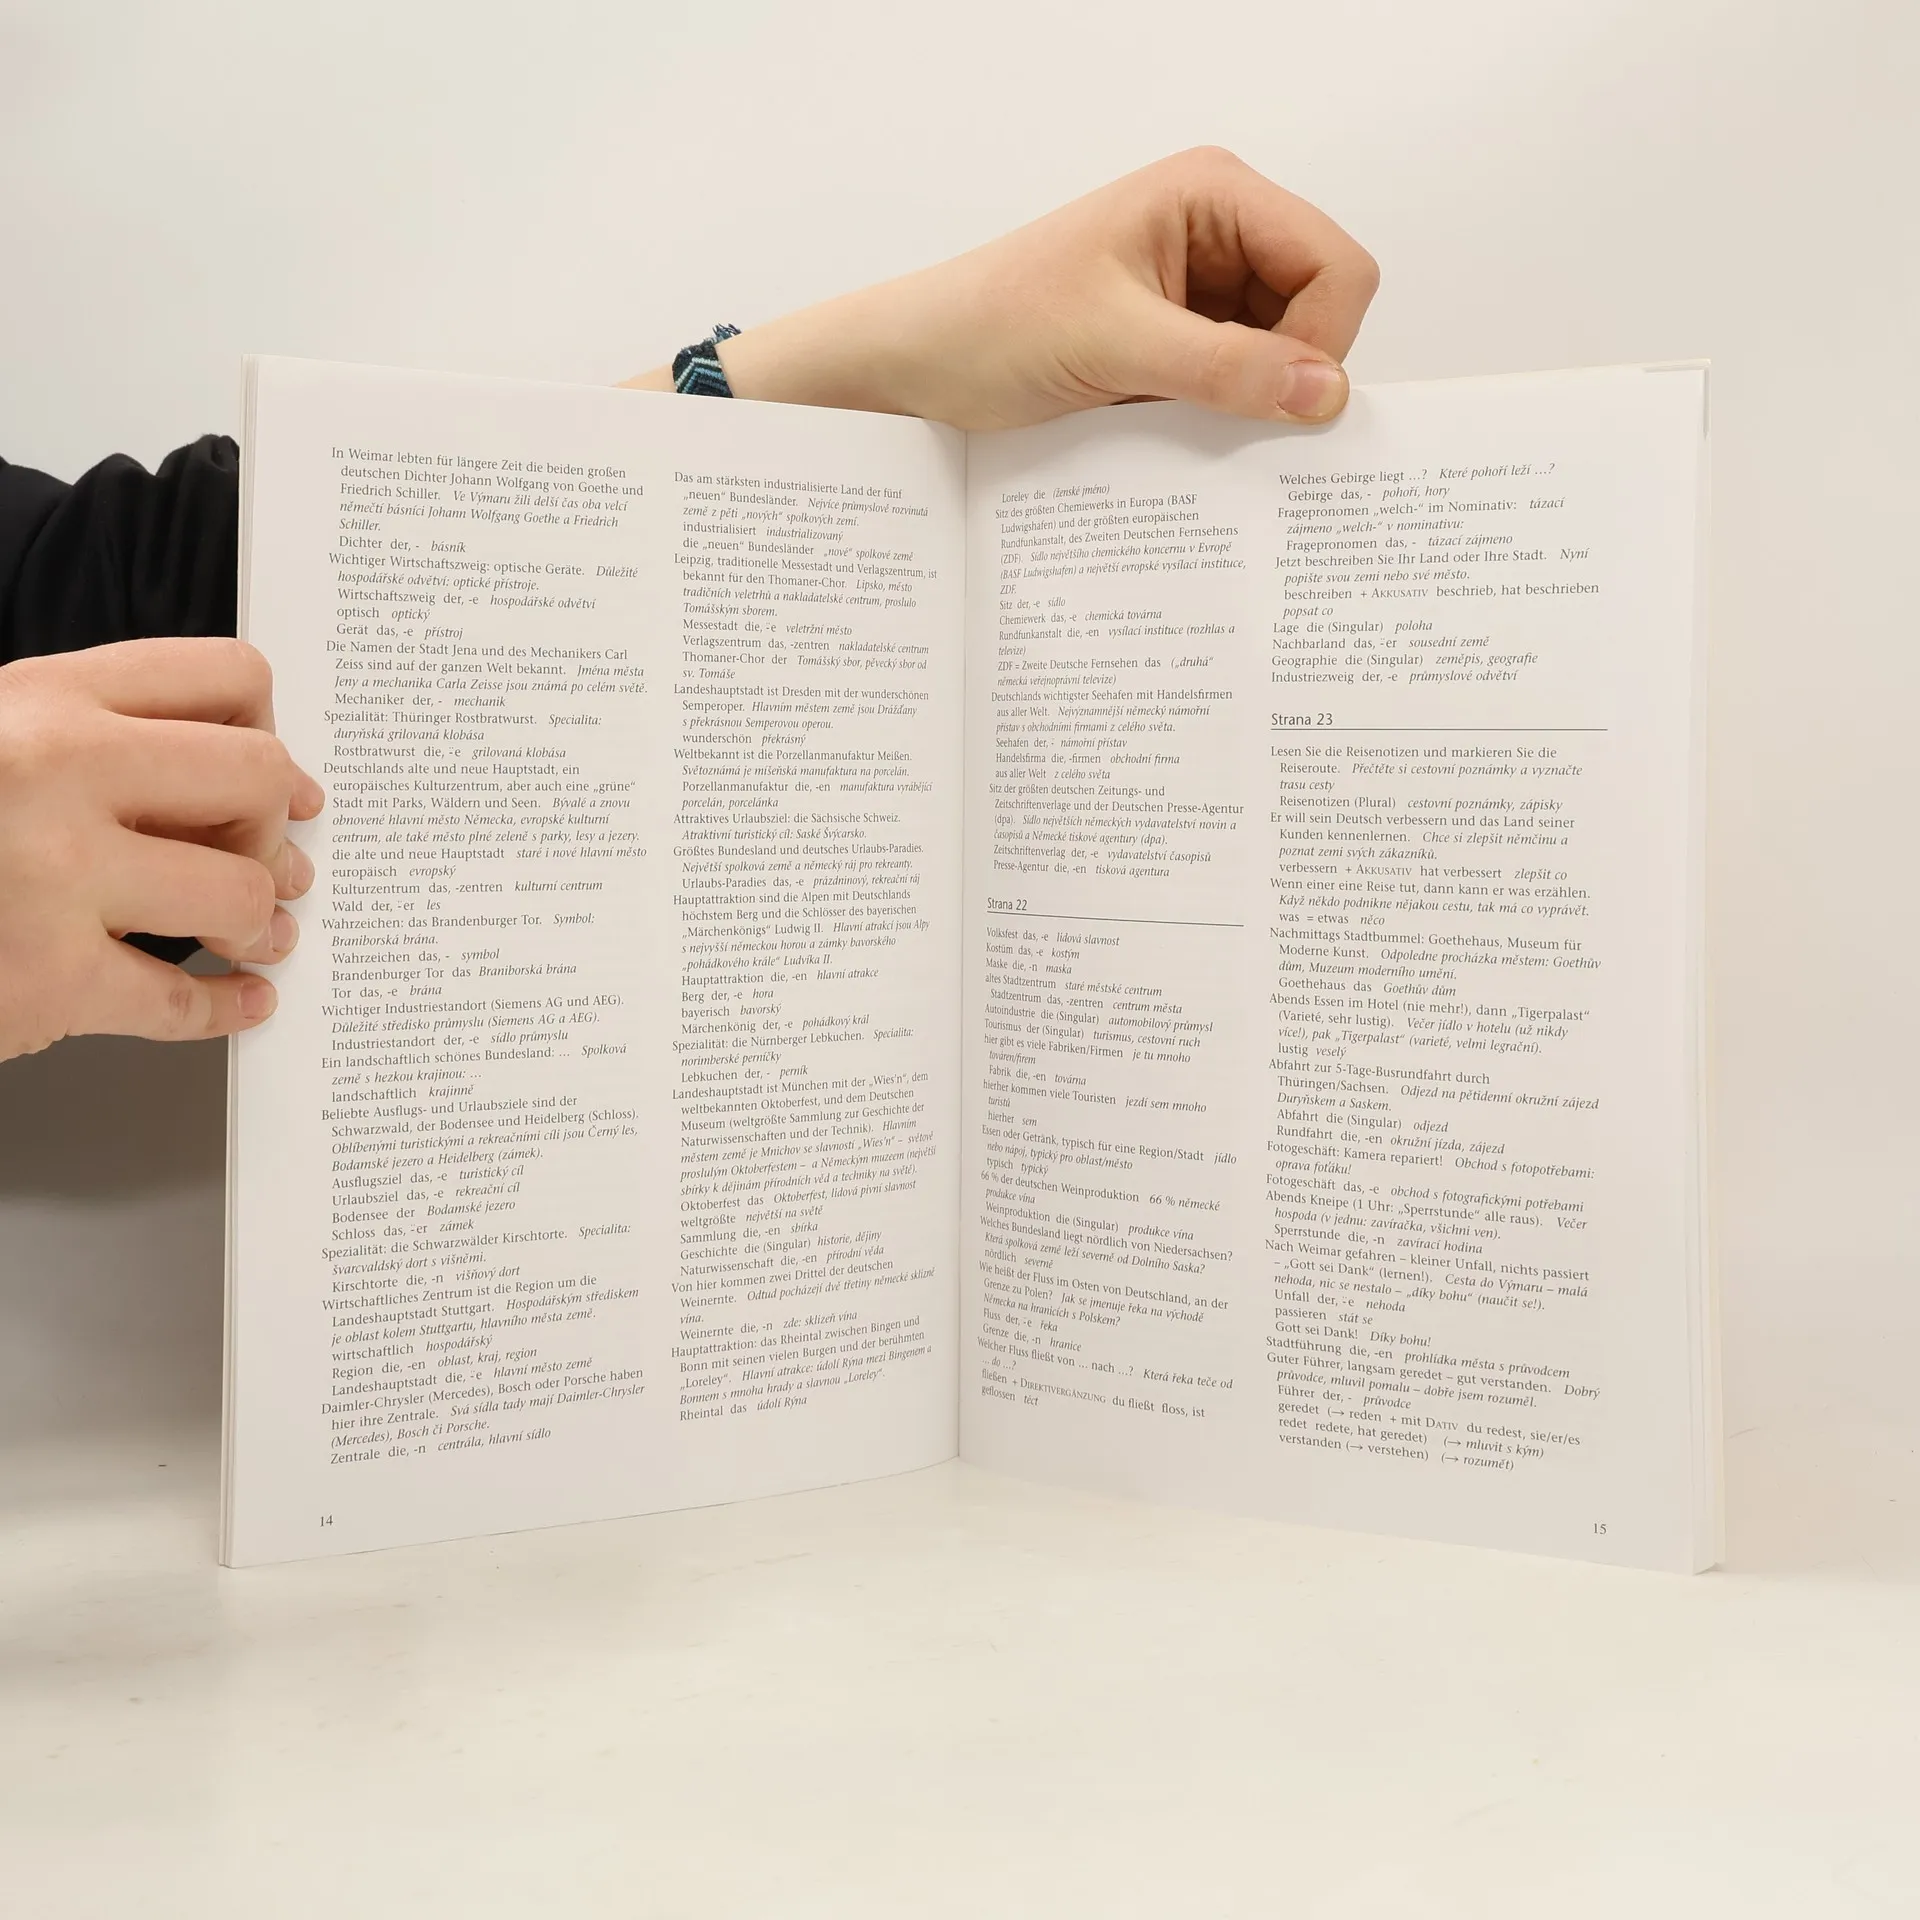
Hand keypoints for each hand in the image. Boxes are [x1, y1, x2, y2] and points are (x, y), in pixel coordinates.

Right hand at [0, 636, 323, 1060]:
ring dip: (264, 922)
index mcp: (43, 699)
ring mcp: (53, 878)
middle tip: (275, 860)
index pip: (225, 678)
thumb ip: (87, 742)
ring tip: (260, 933)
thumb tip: (226, 783)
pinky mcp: (44, 982)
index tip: (281, 781)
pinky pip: (180, 1000)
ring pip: (239, 893)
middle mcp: (56, 772)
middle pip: (255, 779)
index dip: (271, 734)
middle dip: (274, 829)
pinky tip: (239, 1001)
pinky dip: (225, 1008)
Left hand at [626, 148, 1378, 429]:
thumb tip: (1325, 393)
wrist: (914, 366)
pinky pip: (1237, 387)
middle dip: (1291, 374)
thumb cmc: (988, 325)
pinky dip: (1224, 419)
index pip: (1334, 264)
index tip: (1279, 402)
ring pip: (1282, 358)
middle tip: (1232, 424)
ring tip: (1185, 424)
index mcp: (1211, 195)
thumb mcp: (1113, 345)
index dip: (1323, 339)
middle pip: (1319, 311)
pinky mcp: (1175, 346)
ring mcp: (1198, 293)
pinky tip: (1176, 434)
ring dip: (1252, 403)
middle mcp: (1216, 234)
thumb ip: (1225, 368)